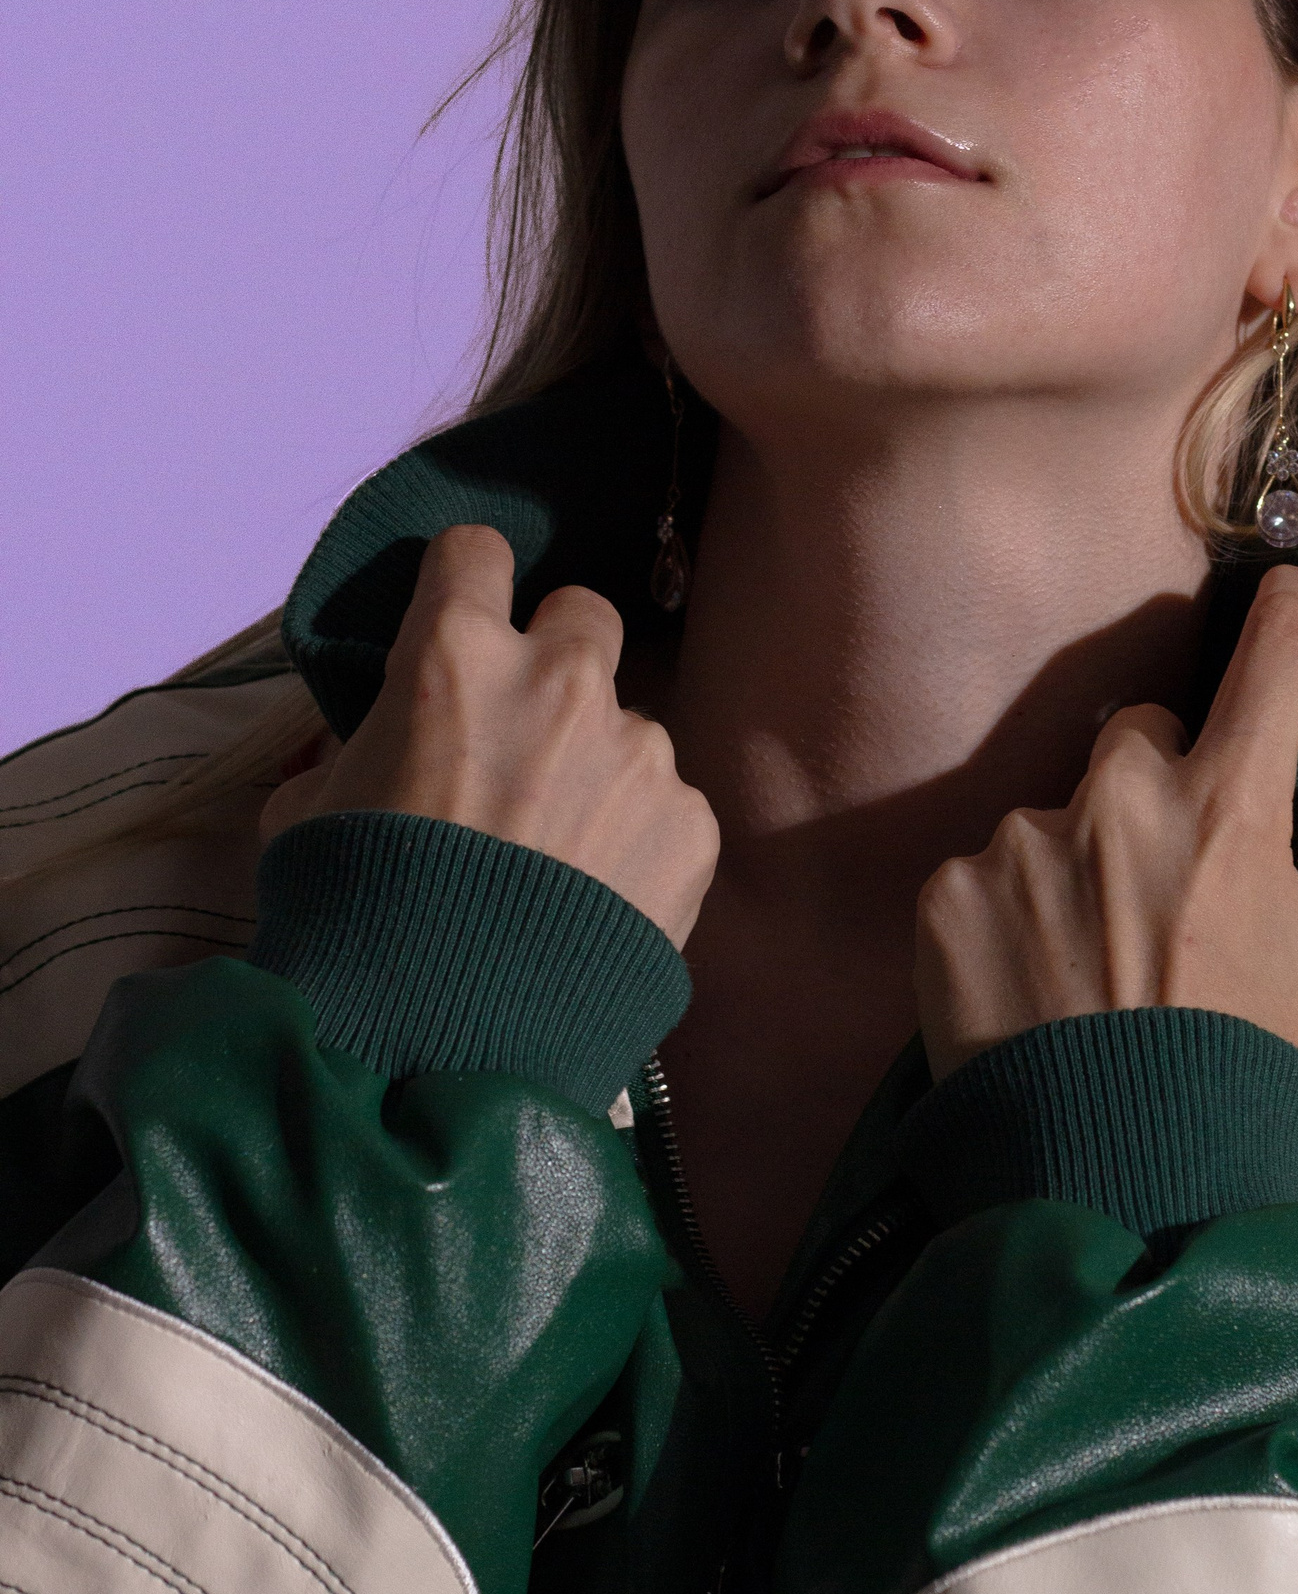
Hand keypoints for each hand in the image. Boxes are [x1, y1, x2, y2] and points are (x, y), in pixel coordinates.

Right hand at [258, 524, 719, 946]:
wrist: (440, 1042)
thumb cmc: (353, 916)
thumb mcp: (309, 813)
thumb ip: (352, 749)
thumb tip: (368, 744)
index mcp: (456, 656)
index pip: (475, 551)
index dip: (466, 585)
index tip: (463, 616)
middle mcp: (562, 681)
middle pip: (582, 614)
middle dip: (555, 657)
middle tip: (523, 732)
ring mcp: (639, 751)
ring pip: (628, 726)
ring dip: (597, 768)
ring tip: (556, 859)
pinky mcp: (691, 823)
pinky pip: (667, 808)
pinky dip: (636, 842)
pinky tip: (595, 904)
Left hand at [915, 565, 1297, 1080]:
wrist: (1112, 1187)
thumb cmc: (1244, 1074)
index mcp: (1226, 805)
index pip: (1275, 650)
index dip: (1293, 616)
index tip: (1294, 601)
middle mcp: (1118, 799)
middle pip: (1147, 735)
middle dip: (1165, 785)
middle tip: (1178, 885)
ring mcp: (1023, 842)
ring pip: (1064, 810)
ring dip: (1084, 859)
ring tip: (1100, 963)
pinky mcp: (948, 893)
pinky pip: (989, 871)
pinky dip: (1013, 915)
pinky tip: (1039, 986)